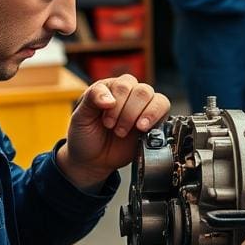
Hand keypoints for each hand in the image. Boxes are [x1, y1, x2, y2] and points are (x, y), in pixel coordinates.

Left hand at [57, 74, 169, 190]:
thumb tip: (110, 98)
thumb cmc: (85, 135)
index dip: (117, 103)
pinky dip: (155, 118)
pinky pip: (164, 109)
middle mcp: (130, 93)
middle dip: (128, 113)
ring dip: (141, 117)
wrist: (93, 160)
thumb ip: (92, 99)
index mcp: (112, 87)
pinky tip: (143, 129)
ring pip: (156, 99)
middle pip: (142, 91)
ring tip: (127, 130)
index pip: (123, 84)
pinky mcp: (154, 120)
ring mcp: (143, 106)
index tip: (106, 122)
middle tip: (114, 128)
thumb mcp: (80, 116)